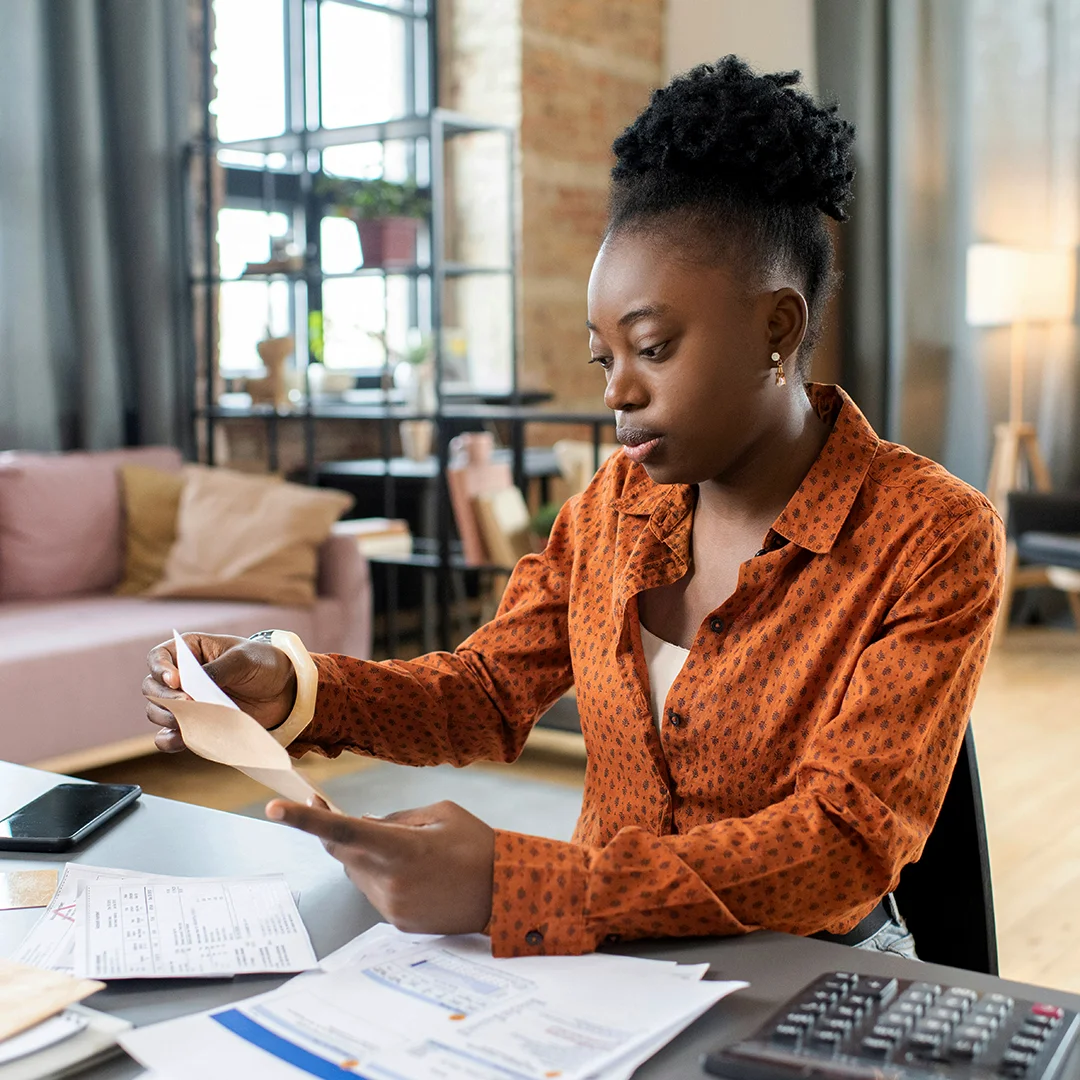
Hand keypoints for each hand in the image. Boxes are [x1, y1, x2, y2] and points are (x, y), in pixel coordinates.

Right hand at [143, 633, 297, 752]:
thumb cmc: (263, 664)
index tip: (176, 680)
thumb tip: (191, 688)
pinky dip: (172, 740)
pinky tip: (184, 738)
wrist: (285, 691)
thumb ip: (217, 670)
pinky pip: (169, 737)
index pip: (158, 658)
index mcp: (190, 650)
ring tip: (194, 719)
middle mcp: (181, 677)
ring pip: (156, 712)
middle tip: (189, 704)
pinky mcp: (194, 725)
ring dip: (169, 719)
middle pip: (151, 688)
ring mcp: (186, 702)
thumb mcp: (244, 659)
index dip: (160, 669)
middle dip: (165, 698)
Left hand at [266, 798, 494, 935]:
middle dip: (331, 828)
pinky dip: (380, 874)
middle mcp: (391, 880)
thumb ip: (394, 819)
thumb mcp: (439, 813)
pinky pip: (373, 890)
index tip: (275, 809)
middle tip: (320, 801)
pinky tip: (415, 871)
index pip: (343, 830)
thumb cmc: (477, 844)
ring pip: (356, 870)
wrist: (507, 893)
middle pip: (341, 850)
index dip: (306, 820)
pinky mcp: (397, 922)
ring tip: (407, 847)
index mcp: (402, 847)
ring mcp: (392, 906)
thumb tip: (361, 825)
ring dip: (363, 853)